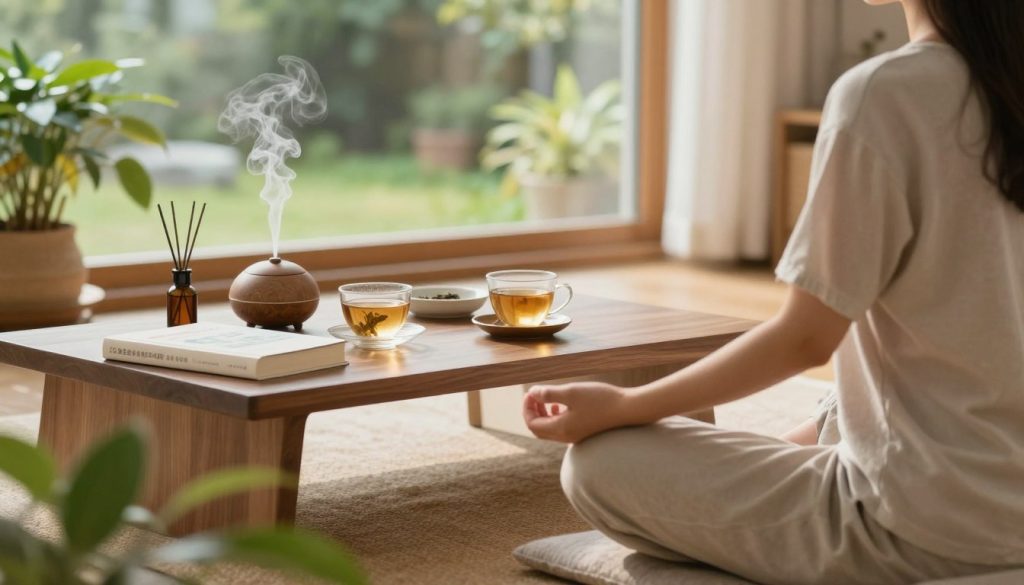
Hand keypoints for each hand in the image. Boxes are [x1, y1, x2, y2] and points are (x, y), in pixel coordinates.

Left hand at [522, 381, 636, 442]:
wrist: (629, 409)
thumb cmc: (600, 399)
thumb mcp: (571, 392)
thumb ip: (549, 394)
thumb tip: (532, 393)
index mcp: (561, 429)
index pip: (532, 424)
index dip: (527, 408)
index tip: (531, 392)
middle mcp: (566, 437)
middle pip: (539, 429)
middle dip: (533, 412)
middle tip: (534, 395)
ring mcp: (575, 436)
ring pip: (550, 429)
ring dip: (543, 414)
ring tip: (547, 399)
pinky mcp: (584, 432)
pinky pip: (561, 428)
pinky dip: (555, 417)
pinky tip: (562, 405)